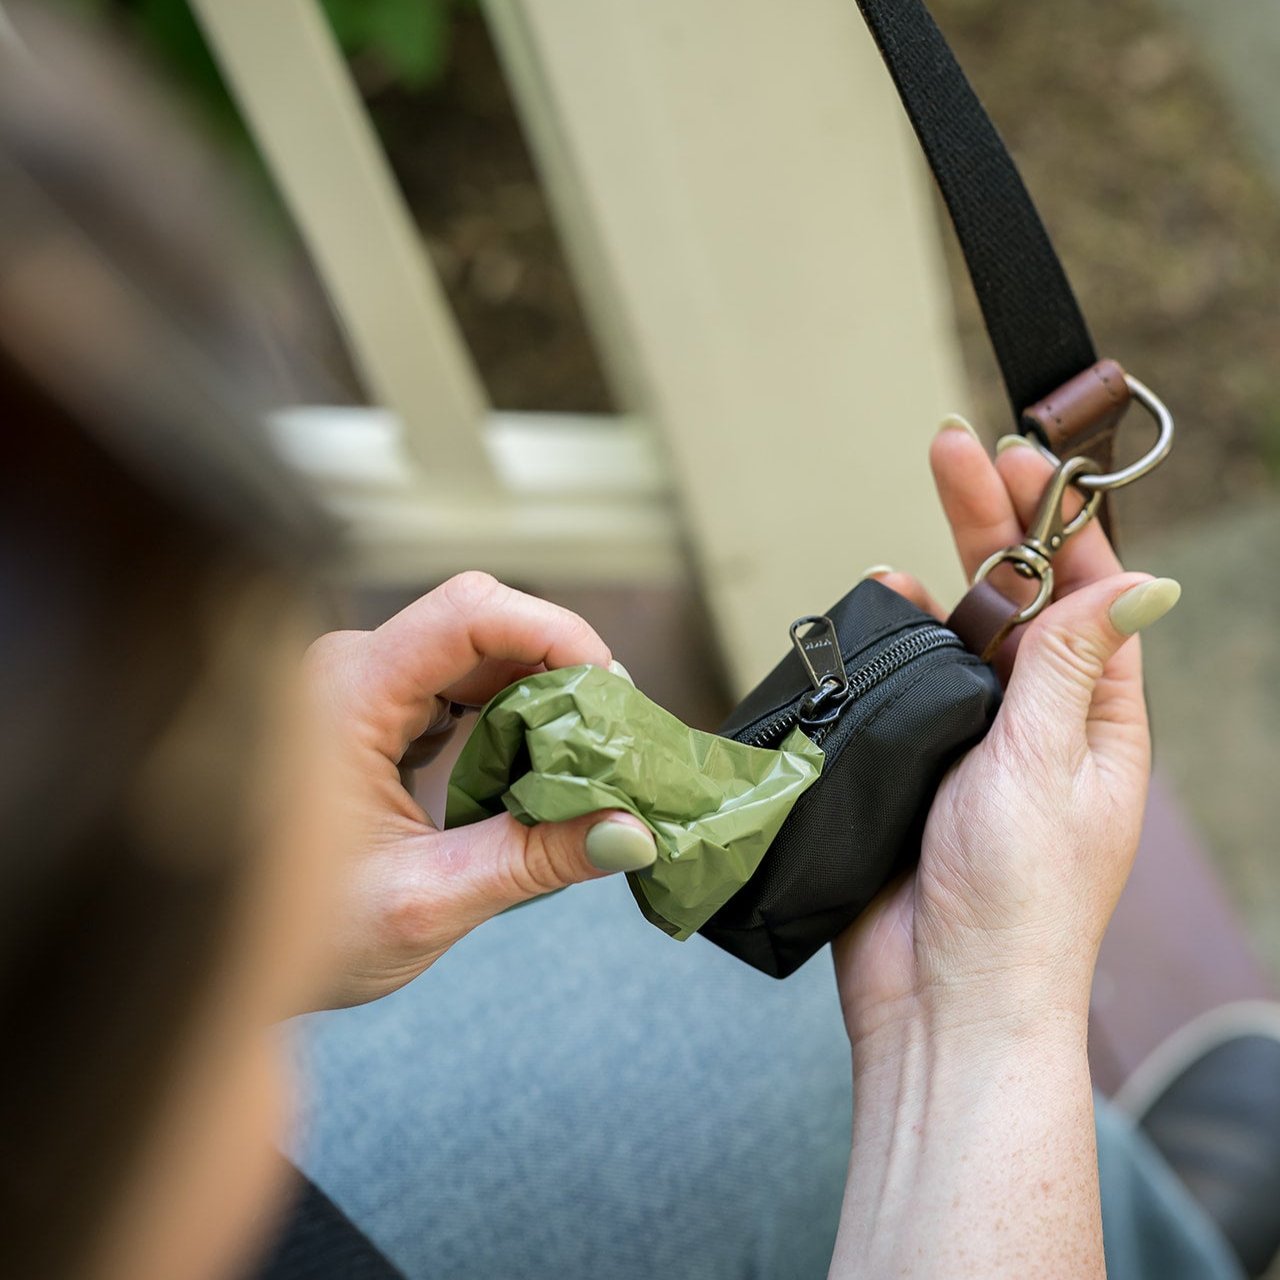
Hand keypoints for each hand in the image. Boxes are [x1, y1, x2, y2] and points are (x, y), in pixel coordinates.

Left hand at [305, 571, 654, 1008]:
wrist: (226, 960)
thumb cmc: (297, 938)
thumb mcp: (423, 903)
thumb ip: (531, 860)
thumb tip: (632, 834)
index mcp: (344, 694)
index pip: (469, 612)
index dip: (556, 634)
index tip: (612, 692)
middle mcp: (348, 669)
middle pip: (482, 624)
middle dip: (561, 669)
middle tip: (616, 736)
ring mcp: (358, 684)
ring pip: (476, 650)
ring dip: (540, 692)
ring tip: (588, 753)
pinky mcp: (372, 708)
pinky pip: (457, 682)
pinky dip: (510, 712)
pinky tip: (539, 760)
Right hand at [836, 424, 1179, 1042]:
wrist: (938, 999)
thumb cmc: (1016, 904)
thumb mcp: (1048, 768)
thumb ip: (1071, 667)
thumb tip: (1144, 579)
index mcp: (1097, 720)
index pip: (1088, 593)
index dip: (1058, 520)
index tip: (1020, 460)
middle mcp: (1037, 720)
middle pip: (1018, 597)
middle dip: (989, 522)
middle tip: (950, 451)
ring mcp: (972, 741)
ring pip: (955, 636)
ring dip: (936, 582)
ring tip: (906, 542)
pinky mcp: (912, 763)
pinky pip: (902, 683)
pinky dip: (888, 643)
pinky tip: (873, 614)